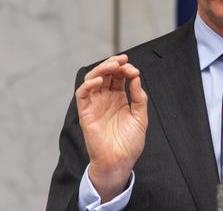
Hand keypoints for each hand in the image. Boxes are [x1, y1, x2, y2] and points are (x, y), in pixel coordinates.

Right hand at [75, 54, 147, 201]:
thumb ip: (139, 97)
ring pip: (92, 79)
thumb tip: (136, 78)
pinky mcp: (85, 113)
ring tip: (113, 65)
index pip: (118, 76)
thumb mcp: (140, 117)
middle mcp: (105, 99)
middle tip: (123, 60)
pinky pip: (82, 94)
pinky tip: (99, 80)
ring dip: (101, 69)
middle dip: (114, 64)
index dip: (125, 69)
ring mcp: (95, 104)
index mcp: (118, 98)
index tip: (135, 70)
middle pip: (105, 74)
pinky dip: (88, 84)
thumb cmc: (130, 143)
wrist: (120, 162)